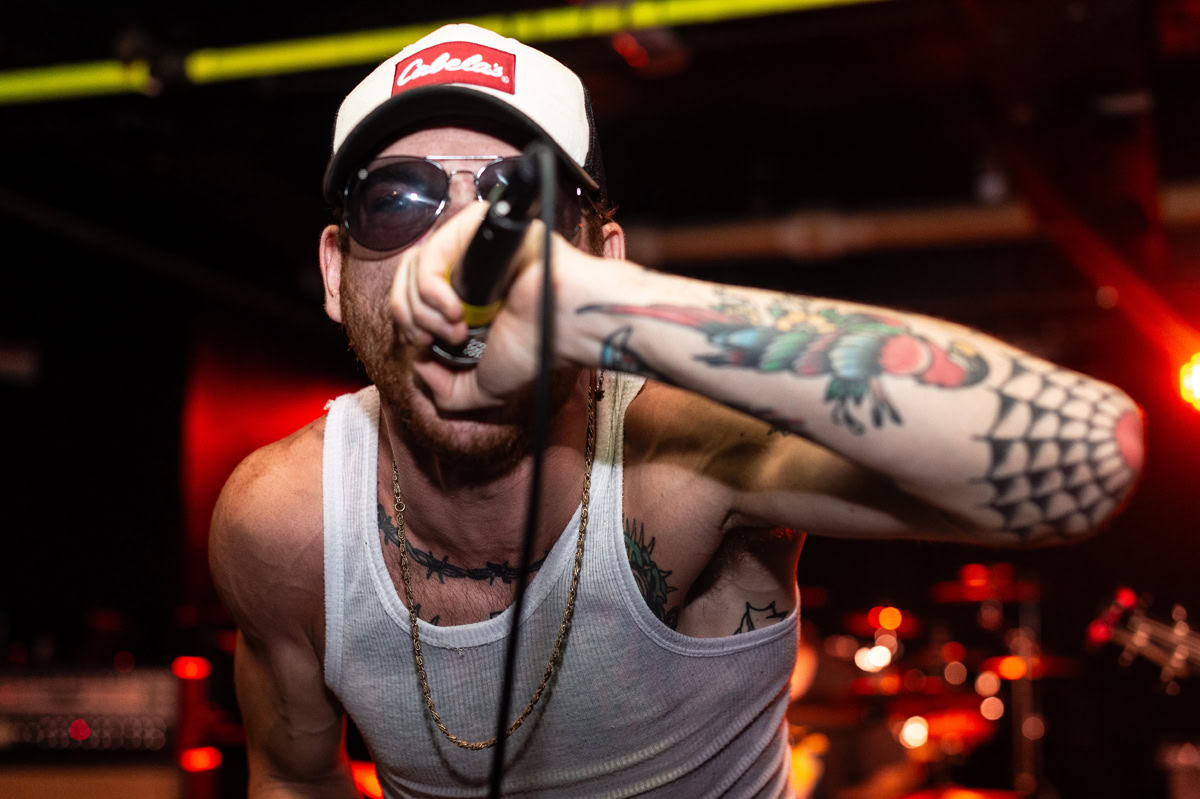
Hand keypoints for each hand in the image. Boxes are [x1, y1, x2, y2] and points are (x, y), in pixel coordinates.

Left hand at [390, 200, 588, 409]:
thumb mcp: (481, 387)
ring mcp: (469, 244)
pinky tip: (457, 310)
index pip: (408, 294)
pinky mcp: (477, 226)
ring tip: (456, 327)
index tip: (427, 345)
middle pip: (404, 277)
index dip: (408, 321)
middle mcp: (463, 266)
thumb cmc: (536, 350)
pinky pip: (431, 252)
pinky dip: (431, 289)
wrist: (563, 329)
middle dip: (412, 317)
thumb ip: (446, 391)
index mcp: (462, 295)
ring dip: (424, 308)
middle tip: (441, 338)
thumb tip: (419, 365)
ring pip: (413, 264)